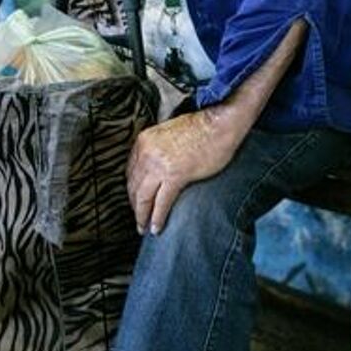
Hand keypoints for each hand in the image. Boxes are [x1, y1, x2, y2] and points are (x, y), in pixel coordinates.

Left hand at [127, 111, 240, 235]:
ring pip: (143, 197)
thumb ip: (159, 149)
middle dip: (134, 205)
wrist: (219, 123)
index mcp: (145, 141)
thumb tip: (158, 167)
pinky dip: (157, 217)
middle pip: (133, 186)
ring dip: (142, 215)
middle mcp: (147, 152)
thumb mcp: (170, 134)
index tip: (135, 199)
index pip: (131, 171)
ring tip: (143, 227)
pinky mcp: (175, 175)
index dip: (132, 188)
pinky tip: (156, 227)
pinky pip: (161, 202)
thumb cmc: (203, 127)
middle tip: (137, 218)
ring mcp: (160, 164)